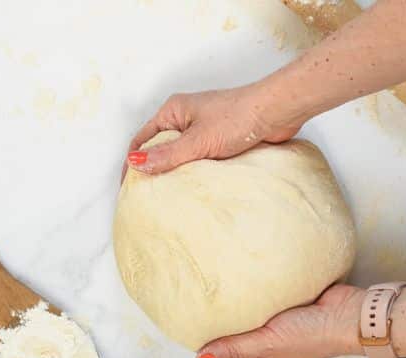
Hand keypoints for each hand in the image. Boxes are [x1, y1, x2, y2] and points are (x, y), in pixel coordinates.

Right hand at [123, 83, 306, 179]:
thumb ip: (168, 154)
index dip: (133, 162)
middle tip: (148, 196)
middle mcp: (186, 120)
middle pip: (160, 148)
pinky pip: (199, 161)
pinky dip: (194, 174)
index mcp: (174, 112)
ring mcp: (203, 131)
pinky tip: (193, 189)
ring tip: (168, 197)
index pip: (143, 139)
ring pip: (181, 156)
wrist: (276, 114)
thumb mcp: (198, 140)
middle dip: (153, 170)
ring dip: (176, 174)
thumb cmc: (238, 117)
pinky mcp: (219, 143)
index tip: (129, 187)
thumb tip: (136, 163)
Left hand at [195, 285, 364, 357]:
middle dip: (224, 321)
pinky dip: (256, 294)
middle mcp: (270, 348)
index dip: (211, 341)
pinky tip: (243, 282)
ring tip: (218, 290)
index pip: (227, 355)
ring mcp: (279, 327)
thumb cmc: (312, 336)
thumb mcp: (267, 344)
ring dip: (240, 306)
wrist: (348, 314)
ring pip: (250, 317)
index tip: (194, 323)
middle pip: (238, 335)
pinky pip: (264, 301)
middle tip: (203, 302)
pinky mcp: (287, 308)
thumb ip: (234, 348)